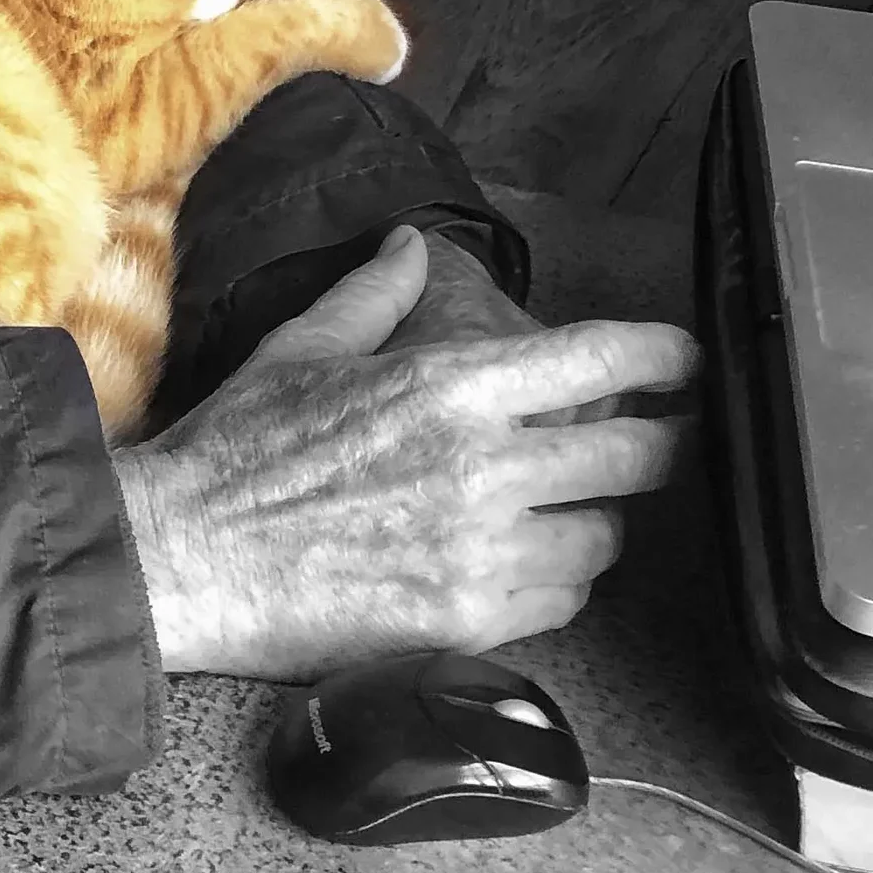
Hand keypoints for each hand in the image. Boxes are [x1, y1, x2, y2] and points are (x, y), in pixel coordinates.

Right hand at [110, 226, 697, 678]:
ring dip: (599, 518)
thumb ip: (376, 294)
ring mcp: (483, 552)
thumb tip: (410, 247)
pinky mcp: (469, 625)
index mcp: (452, 384)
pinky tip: (529, 562)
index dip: (660, 356)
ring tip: (578, 506)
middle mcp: (484, 466)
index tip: (683, 359)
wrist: (189, 556)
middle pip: (632, 458)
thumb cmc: (240, 450)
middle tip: (659, 439)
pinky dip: (560, 580)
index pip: (598, 361)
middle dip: (658, 444)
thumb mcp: (307, 348)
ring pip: (603, 537)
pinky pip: (561, 602)